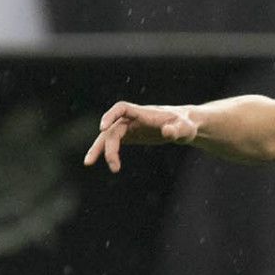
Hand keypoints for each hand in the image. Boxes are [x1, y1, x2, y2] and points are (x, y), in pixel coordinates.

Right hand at [83, 102, 198, 172]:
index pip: (122, 108)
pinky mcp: (129, 135)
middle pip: (114, 129)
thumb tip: (168, 132)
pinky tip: (104, 163)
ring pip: (109, 136)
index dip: (111, 115)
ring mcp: (129, 127)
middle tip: (114, 166)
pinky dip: (106, 151)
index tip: (102, 128)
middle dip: (109, 146)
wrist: (184, 125)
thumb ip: (177, 130)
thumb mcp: (185, 129)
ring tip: (87, 163)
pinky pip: (113, 142)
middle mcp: (132, 118)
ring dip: (99, 149)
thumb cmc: (186, 125)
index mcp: (144, 113)